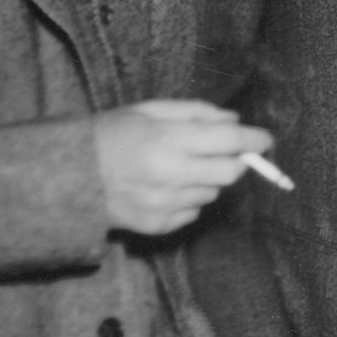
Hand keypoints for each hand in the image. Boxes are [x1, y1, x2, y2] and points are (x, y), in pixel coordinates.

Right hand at [93, 99, 272, 235]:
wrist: (69, 176)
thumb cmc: (112, 134)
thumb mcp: (151, 110)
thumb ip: (197, 113)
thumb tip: (235, 122)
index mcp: (168, 140)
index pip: (229, 142)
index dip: (255, 140)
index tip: (266, 140)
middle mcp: (170, 175)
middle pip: (230, 173)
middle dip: (236, 161)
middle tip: (227, 151)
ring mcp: (164, 205)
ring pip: (213, 193)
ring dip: (209, 179)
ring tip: (181, 166)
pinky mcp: (158, 226)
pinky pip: (193, 211)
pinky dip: (190, 198)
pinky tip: (166, 186)